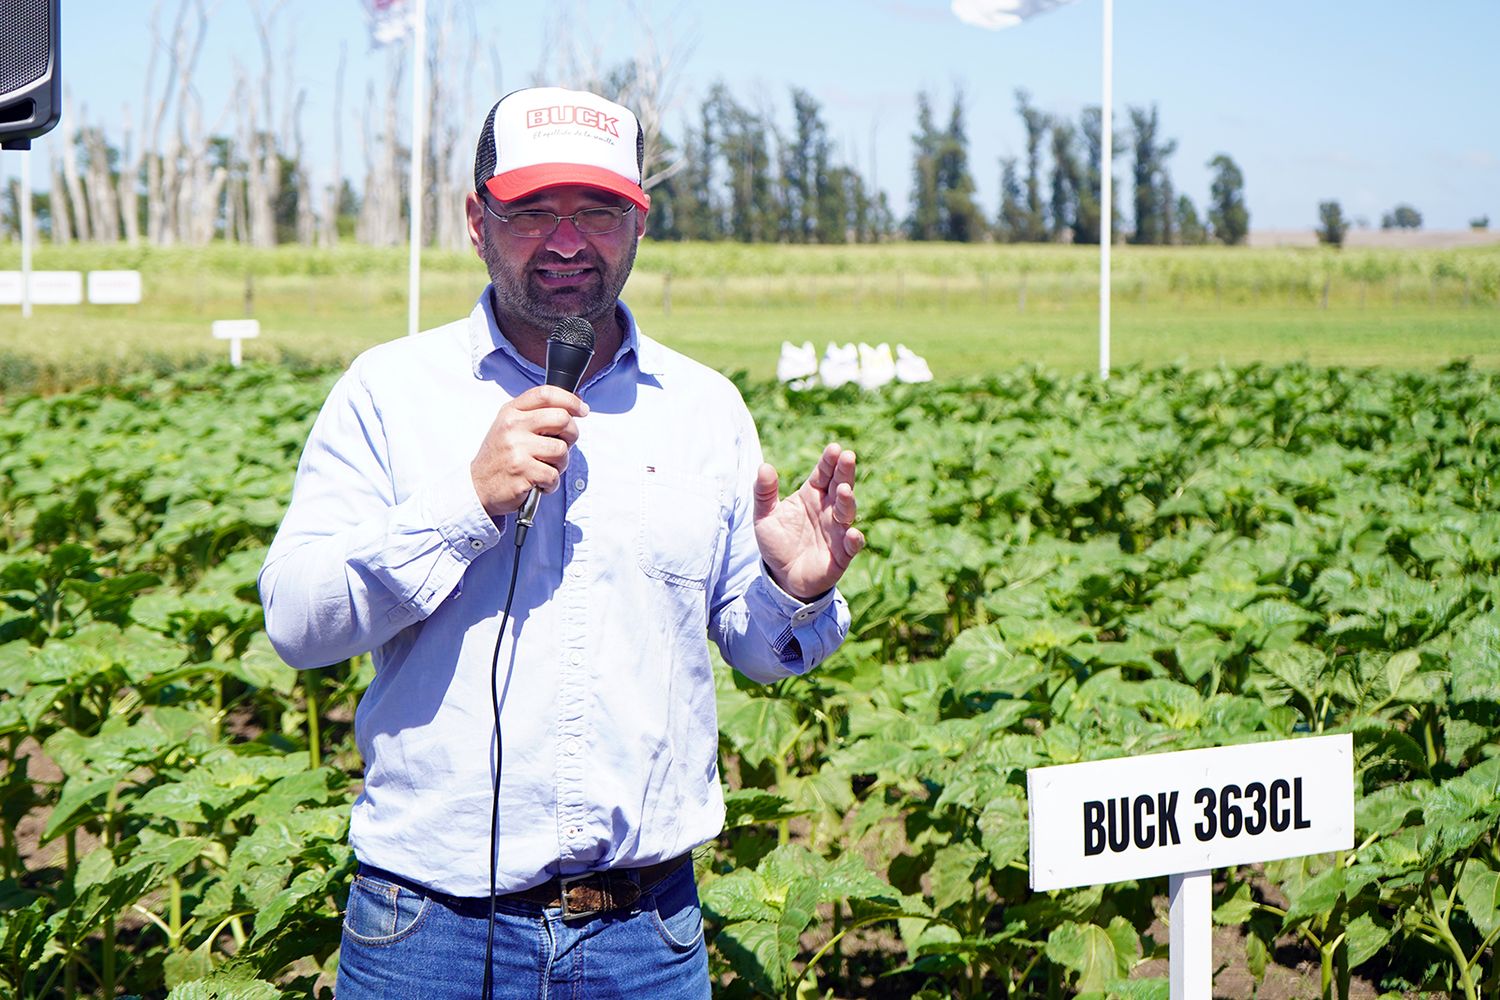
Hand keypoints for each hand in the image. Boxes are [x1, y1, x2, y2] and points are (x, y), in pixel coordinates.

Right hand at [470, 385, 586, 518]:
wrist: (477, 486)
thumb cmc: (500, 457)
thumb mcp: (509, 427)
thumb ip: (534, 415)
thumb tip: (571, 409)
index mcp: (511, 412)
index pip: (546, 394)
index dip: (570, 400)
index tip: (582, 410)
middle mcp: (513, 426)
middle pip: (562, 419)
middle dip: (572, 434)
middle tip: (564, 445)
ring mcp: (517, 449)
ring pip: (561, 450)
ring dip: (561, 464)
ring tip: (545, 467)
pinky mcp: (522, 471)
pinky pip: (553, 475)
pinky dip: (551, 483)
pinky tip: (538, 483)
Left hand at [753, 443, 864, 600]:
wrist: (783, 577)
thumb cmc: (777, 543)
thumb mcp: (763, 517)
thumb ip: (763, 493)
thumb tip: (764, 466)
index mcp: (811, 495)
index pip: (823, 473)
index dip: (829, 461)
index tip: (834, 448)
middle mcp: (828, 509)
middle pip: (840, 486)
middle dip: (845, 472)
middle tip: (848, 456)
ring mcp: (837, 531)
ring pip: (847, 512)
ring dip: (847, 501)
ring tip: (843, 491)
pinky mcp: (842, 554)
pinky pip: (851, 545)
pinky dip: (853, 539)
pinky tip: (851, 533)